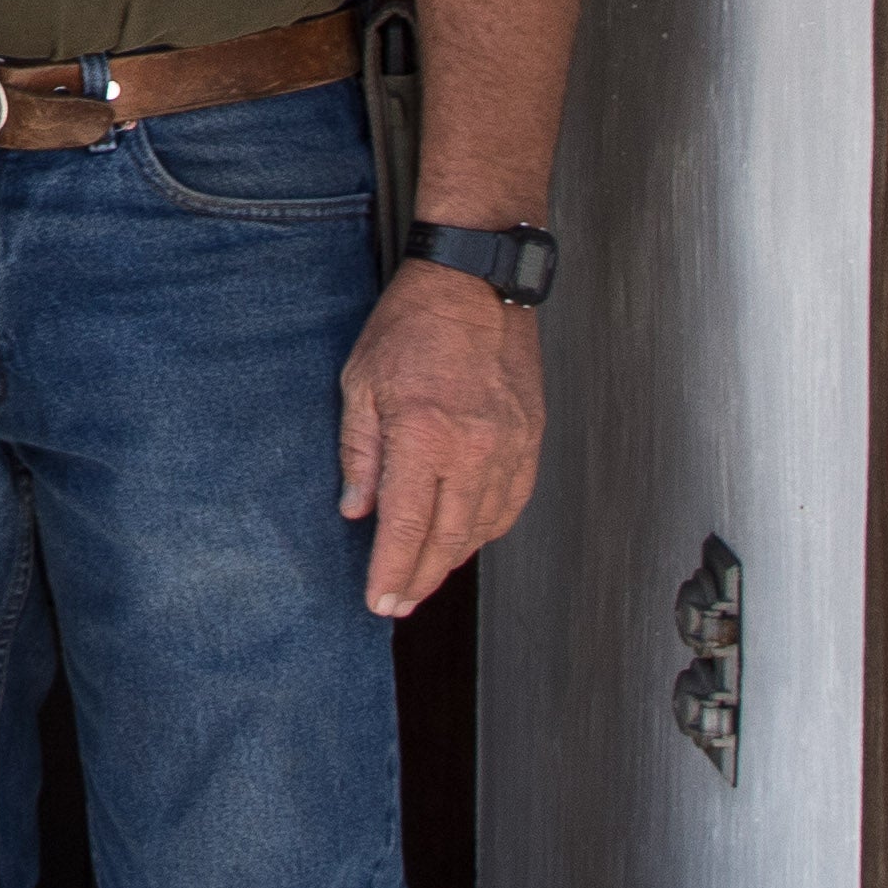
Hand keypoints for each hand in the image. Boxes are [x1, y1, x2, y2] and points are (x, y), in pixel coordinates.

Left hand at [337, 260, 543, 615]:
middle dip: (420, 579)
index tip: (378, 601)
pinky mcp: (531, 440)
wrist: (476, 283)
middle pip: (448, 539)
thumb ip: (360, 452)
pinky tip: (466, 538)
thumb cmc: (412, 323)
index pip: (406, 526)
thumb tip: (357, 509)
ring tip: (425, 576)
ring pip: (483, 528)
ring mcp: (510, 448)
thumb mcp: (361, 382)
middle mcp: (473, 450)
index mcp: (424, 435)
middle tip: (398, 603)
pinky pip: (511, 504)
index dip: (391, 572)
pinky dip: (487, 530)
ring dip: (452, 559)